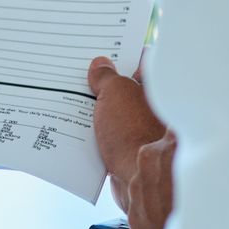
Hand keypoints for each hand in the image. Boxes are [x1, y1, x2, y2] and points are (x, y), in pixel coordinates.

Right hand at [88, 56, 175, 228]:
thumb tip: (100, 66)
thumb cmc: (134, 132)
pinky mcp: (132, 149)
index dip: (118, 53)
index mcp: (156, 85)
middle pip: (125, 86)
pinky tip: (79, 124)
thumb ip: (105, 76)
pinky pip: (111, 133)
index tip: (98, 48)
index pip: (138, 59)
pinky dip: (98, 130)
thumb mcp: (113, 92)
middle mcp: (154, 105)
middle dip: (103, 81)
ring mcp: (142, 128)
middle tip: (80, 73)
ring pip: (117, 111)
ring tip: (73, 97)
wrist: (140, 181)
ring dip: (98, 107)